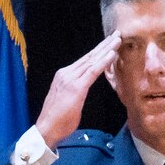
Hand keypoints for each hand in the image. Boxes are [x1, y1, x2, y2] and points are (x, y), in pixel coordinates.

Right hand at [35, 32, 121, 149]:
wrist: (46, 129)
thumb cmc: (57, 121)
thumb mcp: (68, 101)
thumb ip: (76, 91)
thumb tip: (83, 90)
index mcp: (63, 76)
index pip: (84, 61)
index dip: (97, 51)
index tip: (108, 43)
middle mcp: (66, 74)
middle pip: (89, 56)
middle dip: (104, 45)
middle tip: (116, 34)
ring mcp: (70, 79)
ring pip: (92, 60)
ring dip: (106, 49)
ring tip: (117, 40)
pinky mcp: (76, 87)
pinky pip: (93, 71)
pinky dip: (103, 61)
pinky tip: (112, 54)